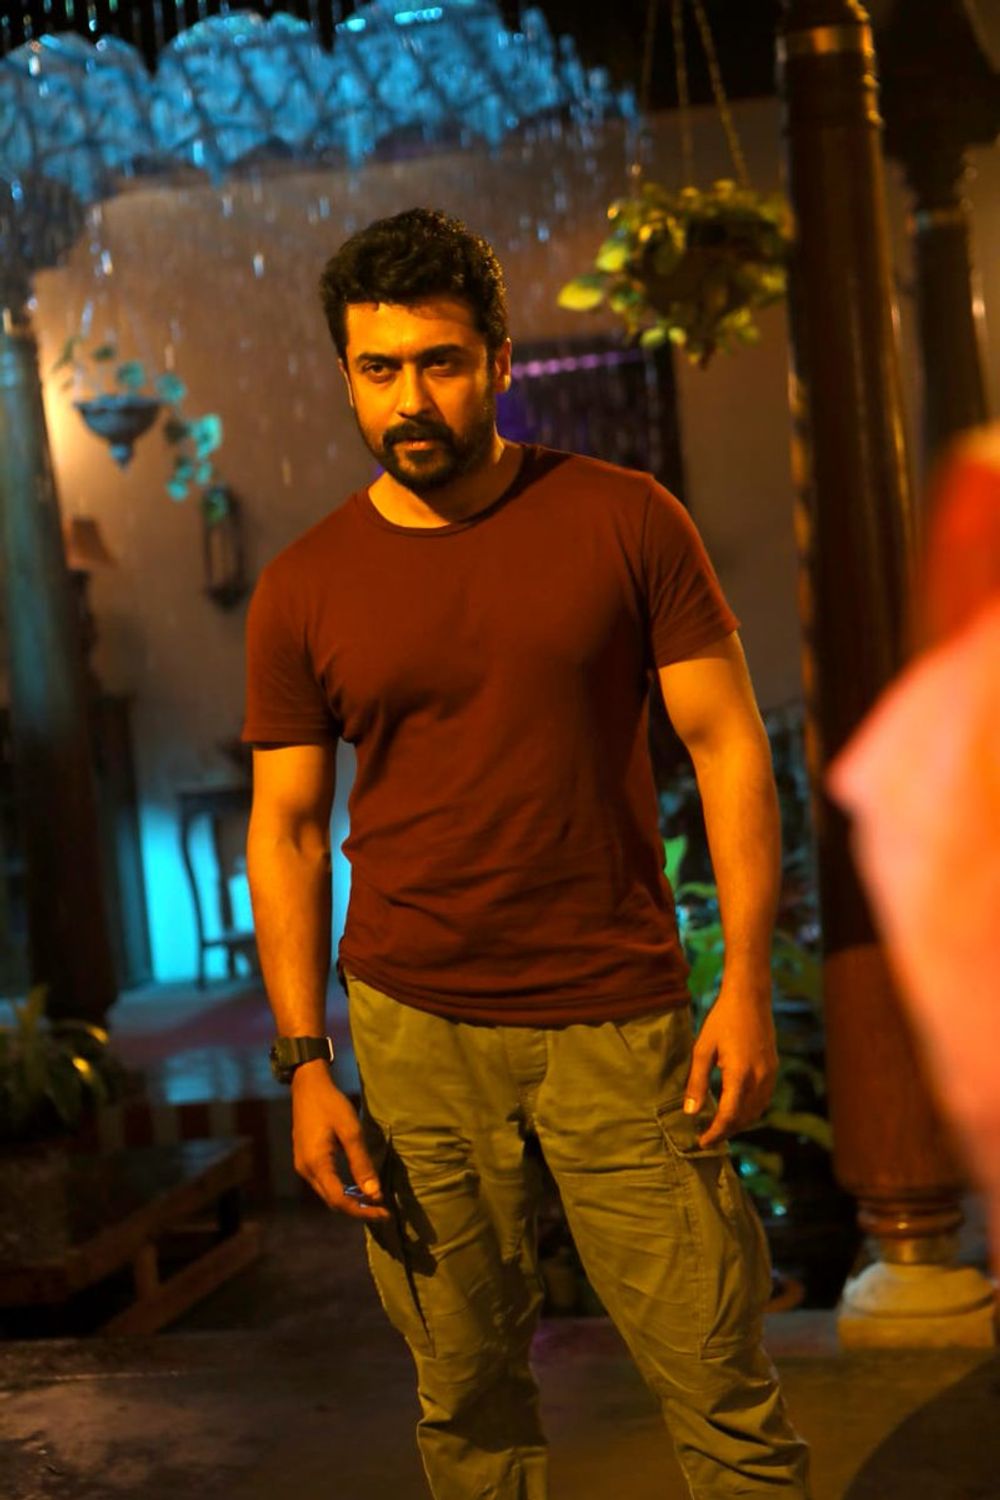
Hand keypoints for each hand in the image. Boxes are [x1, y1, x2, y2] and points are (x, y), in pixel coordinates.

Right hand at [291, 1061, 389, 1219]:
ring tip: (373, 1201)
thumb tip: (374, 1194)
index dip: (362, 1211)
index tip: (384, 1212)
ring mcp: (303, 1166)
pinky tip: (357, 1186)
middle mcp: (306, 1171)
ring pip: (327, 1194)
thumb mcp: (351, 1131)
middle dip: (358, 1209)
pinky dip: (341, 1190)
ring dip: (350, 1201)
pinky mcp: (305, 1160)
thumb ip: (361, 1163)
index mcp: (316, 1165)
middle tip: (383, 1211)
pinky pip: (324, 1183)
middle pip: (332, 1202)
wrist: (308, 1086)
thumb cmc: (331, 1104)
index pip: (340, 1200)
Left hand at [683, 979, 777, 1147]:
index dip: (715, 1133)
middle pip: (745, 1118)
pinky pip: (763, 1099)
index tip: (702, 1142)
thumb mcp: (703, 1049)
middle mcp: (759, 1079)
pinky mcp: (773, 1069)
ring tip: (720, 1127)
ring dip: (739, 1123)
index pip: (729, 1116)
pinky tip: (736, 1109)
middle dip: (727, 1131)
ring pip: (757, 1111)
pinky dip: (750, 1111)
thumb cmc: (721, 1020)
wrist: (750, 997)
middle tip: (708, 1137)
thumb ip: (697, 1082)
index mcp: (740, 1075)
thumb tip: (690, 1113)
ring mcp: (770, 1074)